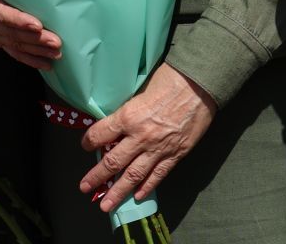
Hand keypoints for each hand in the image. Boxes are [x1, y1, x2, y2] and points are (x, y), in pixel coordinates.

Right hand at [0, 0, 60, 68]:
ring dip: (36, 50)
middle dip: (34, 39)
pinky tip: (47, 64)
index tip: (36, 24)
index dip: (16, 21)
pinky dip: (31, 59)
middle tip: (55, 41)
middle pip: (10, 33)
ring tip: (56, 52)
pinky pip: (15, 52)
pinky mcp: (0, 39)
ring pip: (15, 45)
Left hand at [79, 64, 216, 212]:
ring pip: (133, 175)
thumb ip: (129, 110)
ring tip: (107, 206)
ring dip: (118, 192)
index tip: (85, 145)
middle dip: (97, 177)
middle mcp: (140, 136)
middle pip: (112, 162)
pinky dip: (147, 187)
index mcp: (128, 116)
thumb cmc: (170, 79)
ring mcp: (158, 148)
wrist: (200, 84)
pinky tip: (137, 196)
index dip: (89, 141)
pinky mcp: (176, 154)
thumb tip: (118, 123)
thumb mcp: (140, 90)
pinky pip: (158, 175)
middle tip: (85, 187)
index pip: (100, 134)